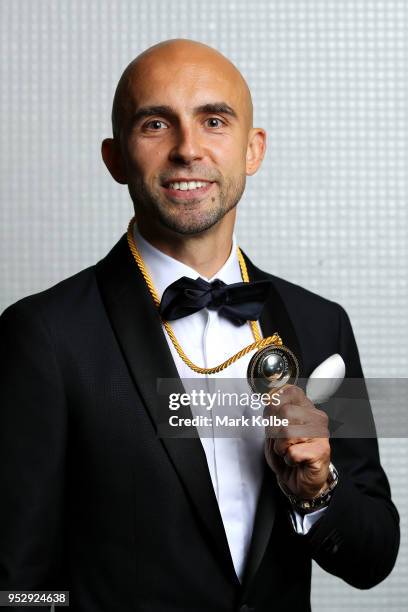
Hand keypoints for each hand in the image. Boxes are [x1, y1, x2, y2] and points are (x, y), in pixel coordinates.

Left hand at [264, 384, 330, 498]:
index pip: (290, 391)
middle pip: (285, 411)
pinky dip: (288, 459)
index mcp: (304, 408)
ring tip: (287, 452)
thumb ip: (271, 415)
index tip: (273, 420)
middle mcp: (316, 417)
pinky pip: (292, 452)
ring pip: (287, 432)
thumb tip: (269, 400)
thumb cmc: (288, 455)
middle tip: (280, 443)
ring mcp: (320, 433)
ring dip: (280, 447)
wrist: (300, 482)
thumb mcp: (273, 432)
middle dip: (274, 431)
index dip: (275, 404)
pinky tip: (296, 461)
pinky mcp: (321, 450)